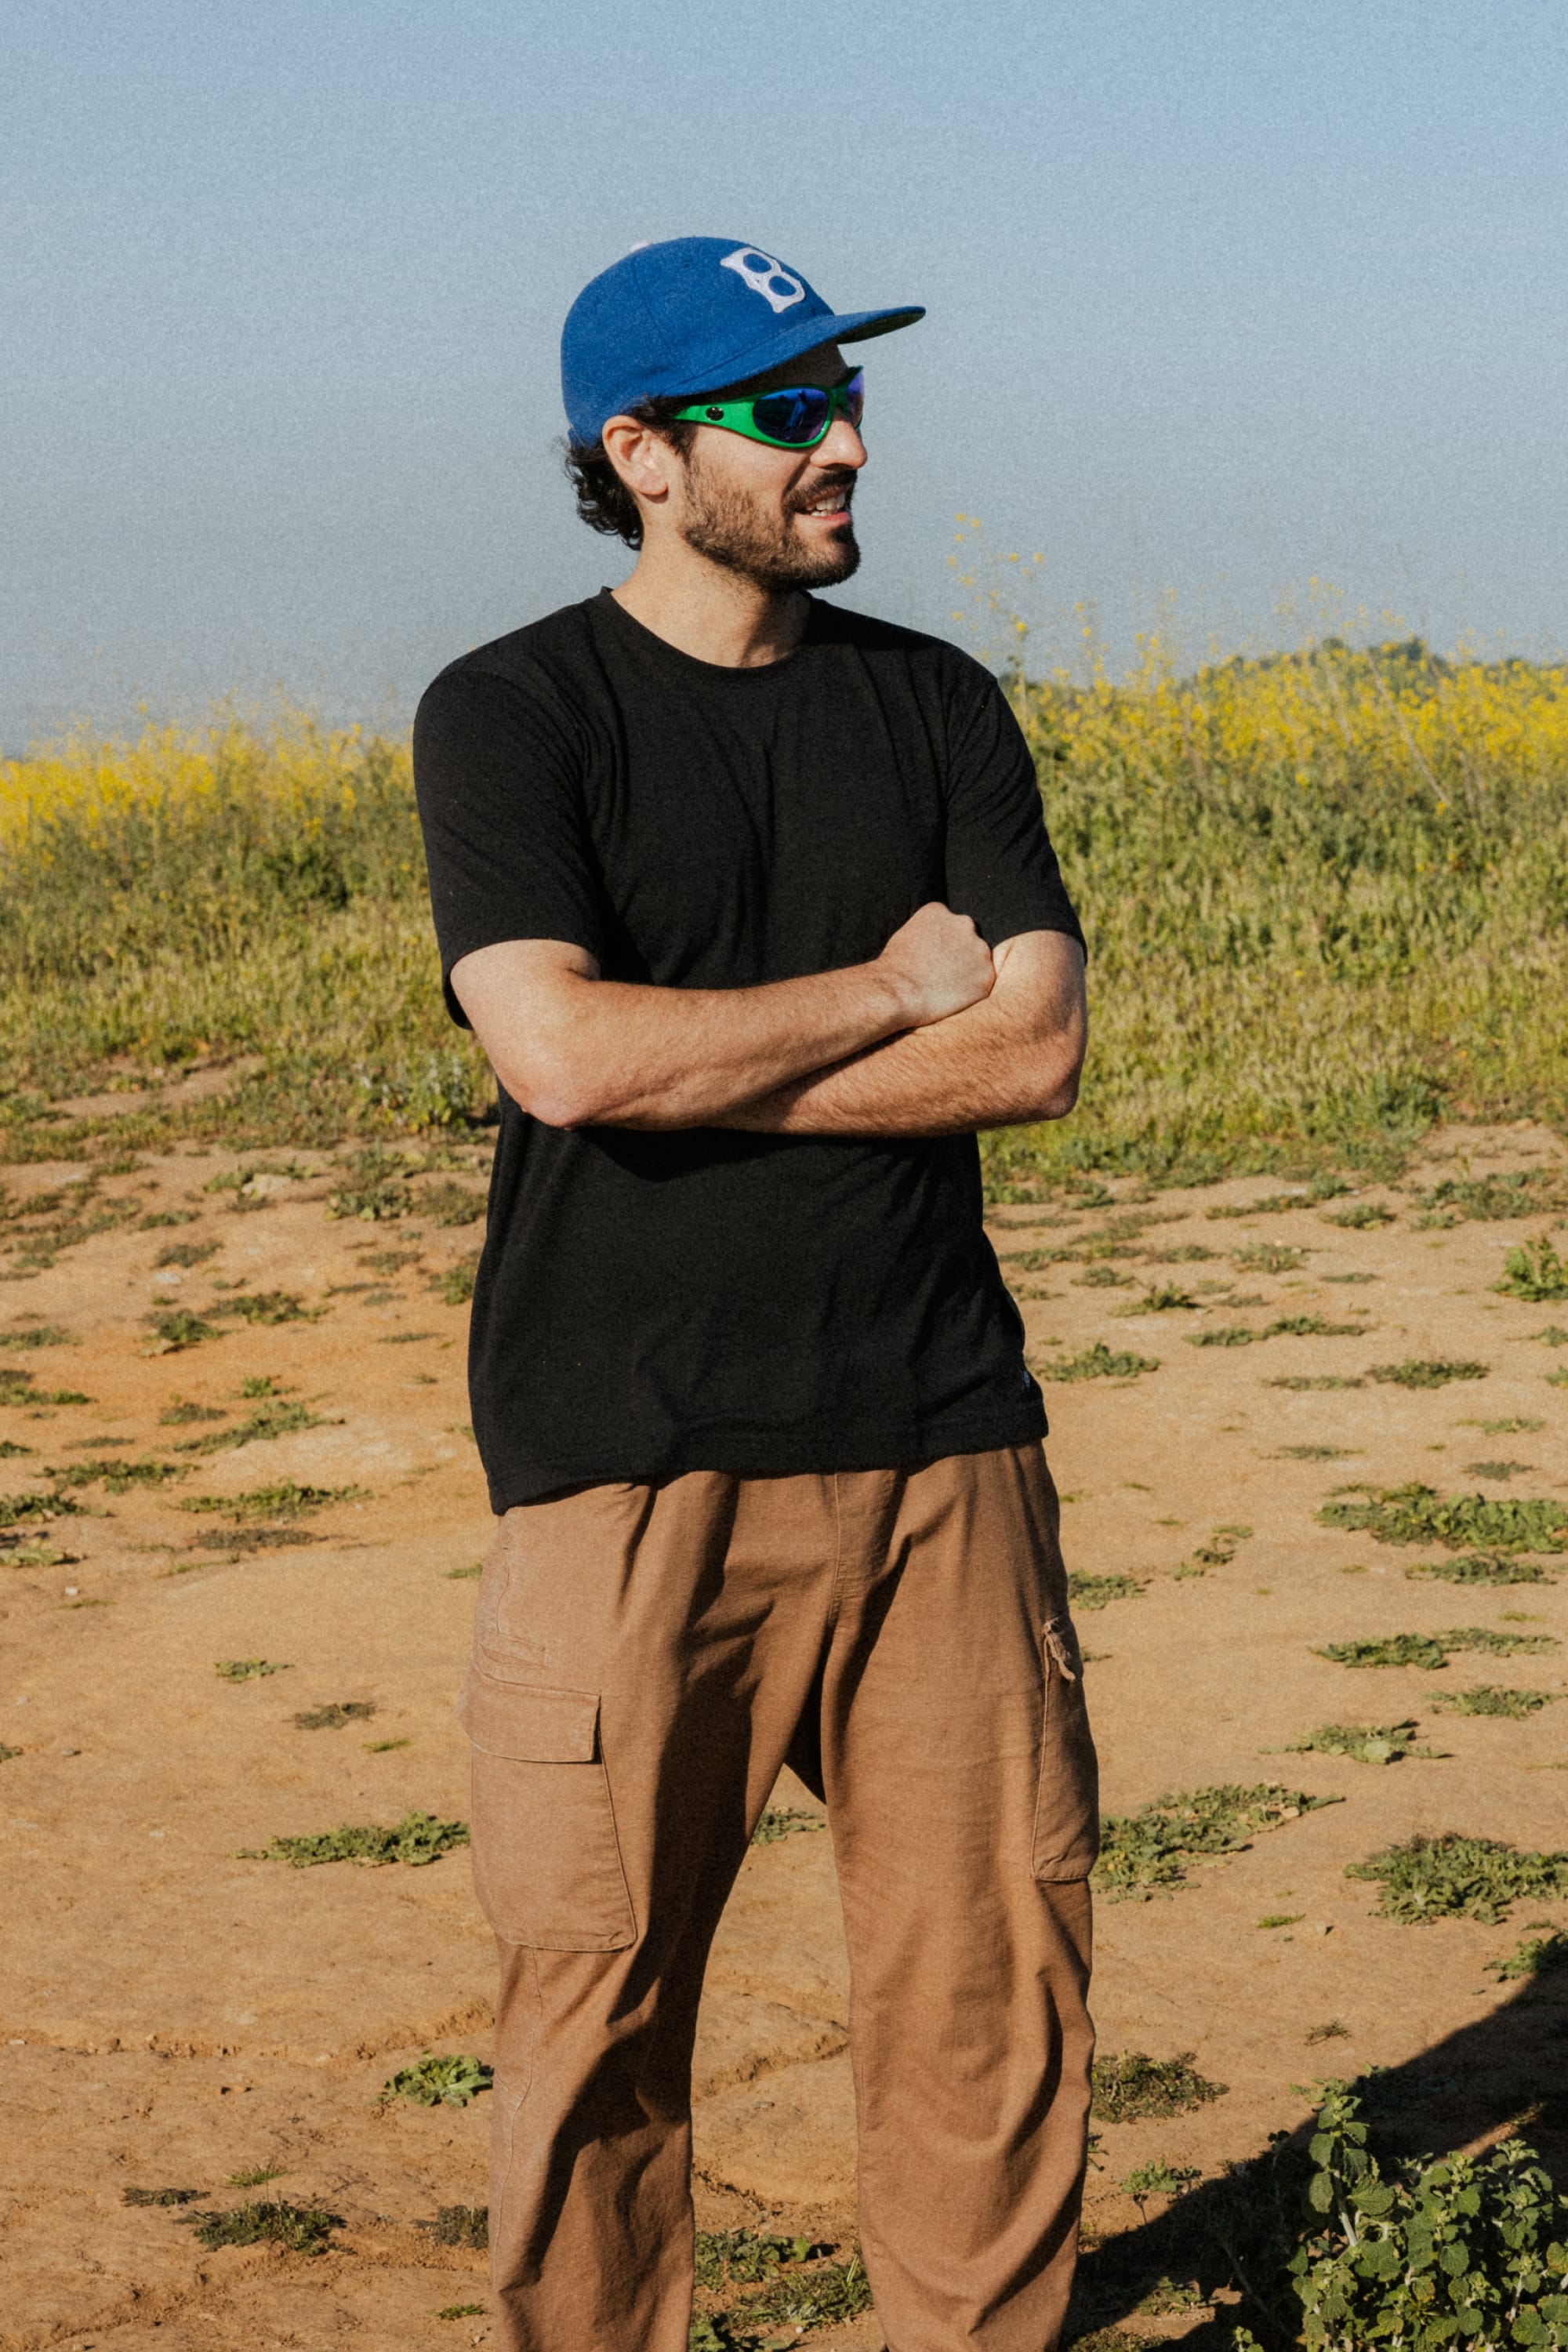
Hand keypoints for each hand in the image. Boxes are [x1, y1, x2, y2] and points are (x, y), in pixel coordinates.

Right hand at [876, 902, 996, 1026]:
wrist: (897, 992)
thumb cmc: (893, 970)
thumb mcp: (905, 936)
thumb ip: (927, 933)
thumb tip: (935, 944)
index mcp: (940, 911)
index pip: (948, 924)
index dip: (941, 944)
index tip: (931, 958)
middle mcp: (964, 924)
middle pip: (968, 938)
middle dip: (959, 954)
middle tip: (941, 974)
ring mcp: (979, 949)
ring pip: (978, 961)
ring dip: (967, 972)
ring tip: (943, 988)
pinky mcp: (986, 975)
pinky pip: (982, 984)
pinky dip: (971, 993)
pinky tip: (951, 998)